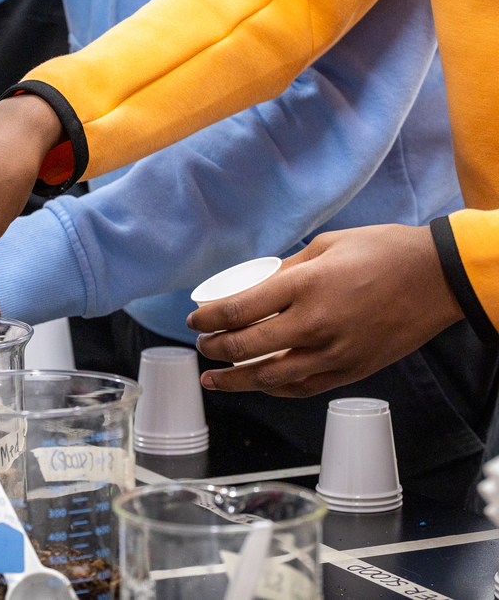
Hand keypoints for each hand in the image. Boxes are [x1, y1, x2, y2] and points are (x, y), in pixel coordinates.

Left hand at [186, 224, 464, 396]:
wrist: (438, 279)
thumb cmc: (384, 252)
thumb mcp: (326, 246)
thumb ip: (286, 269)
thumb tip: (254, 285)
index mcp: (304, 286)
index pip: (238, 310)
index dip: (208, 319)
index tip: (196, 320)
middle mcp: (314, 324)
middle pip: (246, 347)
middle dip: (215, 349)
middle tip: (202, 345)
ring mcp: (334, 353)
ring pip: (270, 377)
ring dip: (235, 381)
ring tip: (213, 379)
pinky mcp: (351, 370)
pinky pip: (303, 388)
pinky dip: (275, 388)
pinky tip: (259, 385)